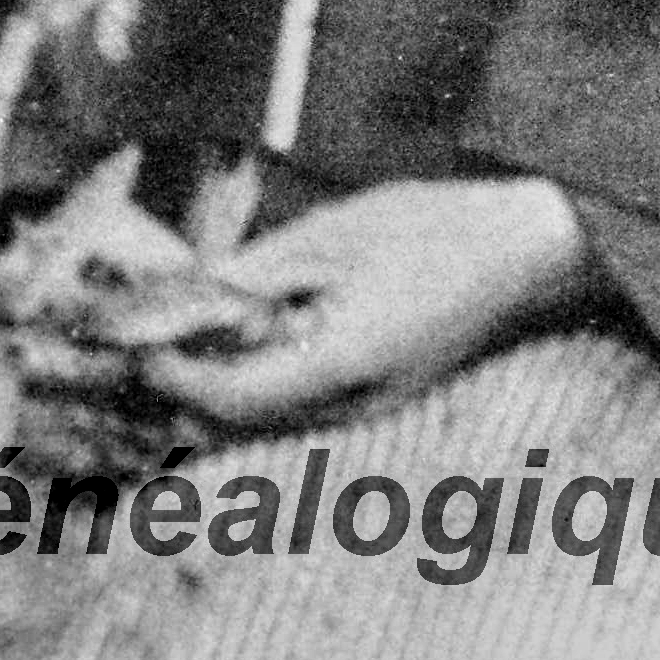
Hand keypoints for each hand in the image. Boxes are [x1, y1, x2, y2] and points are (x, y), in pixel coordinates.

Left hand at [144, 175, 593, 428]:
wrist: (530, 254)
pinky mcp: (376, 400)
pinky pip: (295, 411)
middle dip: (179, 398)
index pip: (227, 399)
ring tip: (170, 347)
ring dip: (211, 398)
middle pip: (238, 430)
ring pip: (263, 427)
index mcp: (339, 368)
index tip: (129, 343)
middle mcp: (350, 410)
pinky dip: (251, 390)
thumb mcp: (333, 235)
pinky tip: (232, 349)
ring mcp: (367, 412)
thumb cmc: (439, 230)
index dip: (169, 376)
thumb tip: (188, 295)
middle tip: (132, 351)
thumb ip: (257, 273)